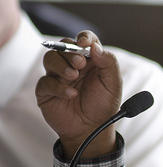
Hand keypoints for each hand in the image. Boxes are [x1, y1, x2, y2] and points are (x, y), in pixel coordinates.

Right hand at [36, 31, 122, 158]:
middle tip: (81, 64)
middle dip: (70, 52)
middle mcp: (72, 65)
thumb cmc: (103, 104)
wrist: (92, 129)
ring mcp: (57, 76)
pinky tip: (71, 95)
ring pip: (50, 58)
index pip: (84, 39)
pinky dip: (58, 87)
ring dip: (61, 65)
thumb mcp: (113, 83)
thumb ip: (108, 63)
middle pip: (63, 45)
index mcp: (90, 59)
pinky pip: (45, 82)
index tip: (84, 43)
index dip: (83, 37)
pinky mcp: (46, 91)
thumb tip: (94, 46)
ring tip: (73, 77)